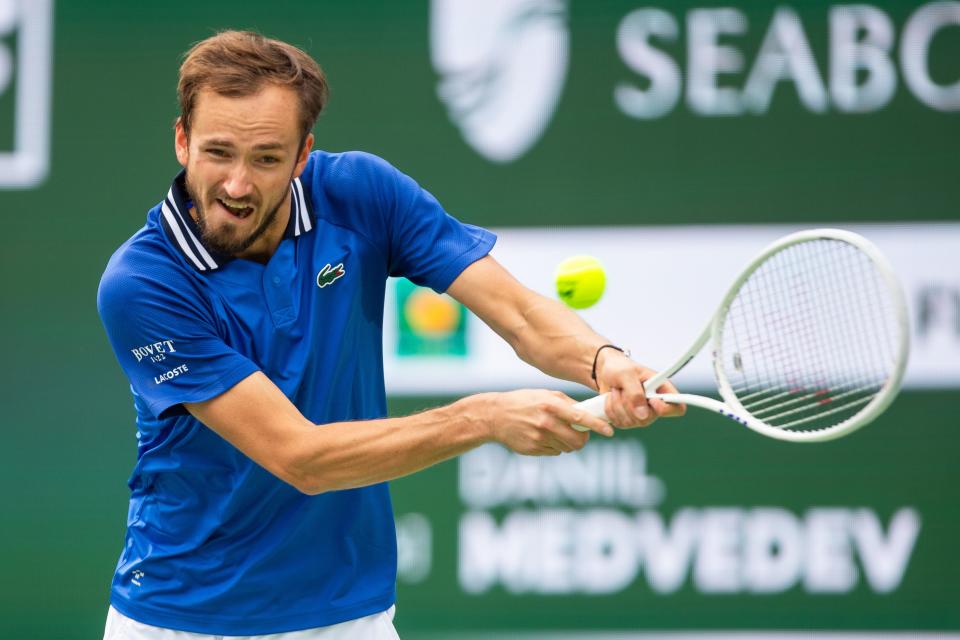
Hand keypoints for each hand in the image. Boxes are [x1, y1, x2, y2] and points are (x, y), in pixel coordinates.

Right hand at [480, 389, 613, 455]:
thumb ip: (567, 404)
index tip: (610, 432)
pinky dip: (554, 446)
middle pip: (577, 441)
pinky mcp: (533, 449)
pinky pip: (554, 452)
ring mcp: (539, 438)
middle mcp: (546, 423)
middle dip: (582, 440)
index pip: (581, 418)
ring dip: (567, 443)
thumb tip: (588, 414)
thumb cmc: (524, 401)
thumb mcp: (546, 395)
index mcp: (551, 406)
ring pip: (567, 448)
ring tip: (555, 432)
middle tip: (580, 435)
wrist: (495, 415)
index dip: (598, 426)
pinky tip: (542, 436)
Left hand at [594, 348, 685, 428]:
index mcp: (661, 389)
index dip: (666, 409)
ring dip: (617, 405)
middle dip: (629, 405)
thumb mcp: (626, 374)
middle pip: (648, 419)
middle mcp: (654, 404)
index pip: (677, 407)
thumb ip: (635, 393)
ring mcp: (641, 414)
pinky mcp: (628, 419)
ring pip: (631, 422)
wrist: (605, 372)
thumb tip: (642, 415)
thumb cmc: (619, 367)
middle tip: (622, 389)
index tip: (651, 401)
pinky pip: (620, 423)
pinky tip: (611, 398)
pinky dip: (611, 411)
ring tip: (616, 390)